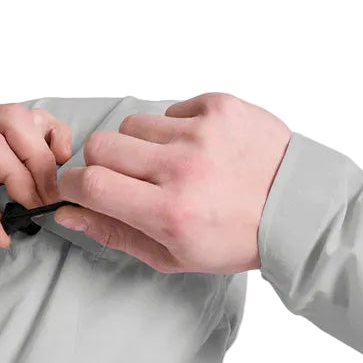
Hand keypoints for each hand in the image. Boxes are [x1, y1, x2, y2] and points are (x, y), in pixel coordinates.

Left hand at [0, 103, 71, 258]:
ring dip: (41, 142)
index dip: (18, 174)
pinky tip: (46, 161)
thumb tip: (4, 231)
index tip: (32, 203)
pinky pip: (12, 122)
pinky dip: (35, 137)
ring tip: (51, 177)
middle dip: (36, 156)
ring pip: (15, 114)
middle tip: (47, 194)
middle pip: (8, 118)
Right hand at [54, 92, 291, 273]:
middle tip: (121, 178)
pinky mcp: (220, 107)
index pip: (92, 185)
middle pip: (101, 145)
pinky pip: (169, 109)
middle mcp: (182, 168)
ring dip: (138, 146)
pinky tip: (194, 149)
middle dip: (99, 163)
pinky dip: (172, 128)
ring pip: (132, 125)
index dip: (71, 186)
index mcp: (168, 212)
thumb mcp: (170, 255)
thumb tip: (69, 216)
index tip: (75, 188)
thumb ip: (114, 234)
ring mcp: (202, 132)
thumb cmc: (231, 239)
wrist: (293, 208)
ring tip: (166, 164)